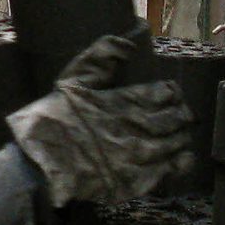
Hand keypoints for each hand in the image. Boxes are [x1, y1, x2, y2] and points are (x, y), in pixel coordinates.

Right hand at [3, 32, 192, 206]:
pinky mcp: (137, 181)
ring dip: (181, 136)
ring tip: (181, 132)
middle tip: (183, 112)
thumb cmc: (54, 118)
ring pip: (176, 143)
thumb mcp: (72, 79)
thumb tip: (128, 44)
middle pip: (175, 118)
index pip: (164, 94)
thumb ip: (100, 56)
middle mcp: (139, 128)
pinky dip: (181, 162)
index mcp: (126, 101)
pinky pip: (170, 171)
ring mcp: (140, 157)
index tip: (172, 93)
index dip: (172, 92)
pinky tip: (182, 156)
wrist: (41, 163)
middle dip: (182, 114)